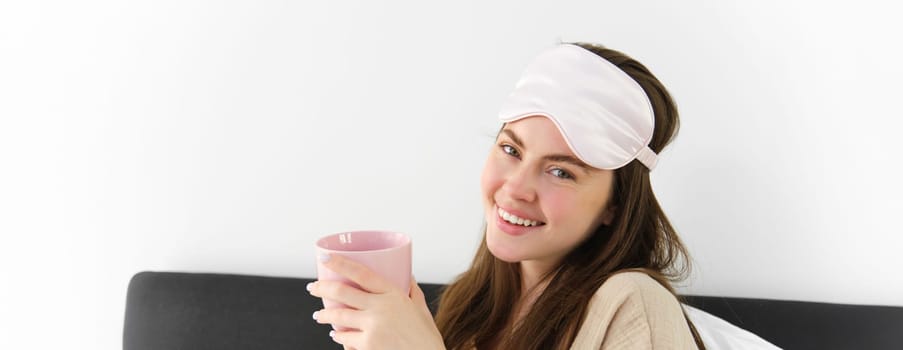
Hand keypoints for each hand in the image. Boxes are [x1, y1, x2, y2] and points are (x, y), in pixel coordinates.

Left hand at [307, 253, 445, 349]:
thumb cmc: (426, 337)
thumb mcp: (421, 308)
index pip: (361, 273)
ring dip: (324, 315)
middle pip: (342, 292)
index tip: (325, 258)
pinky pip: (346, 339)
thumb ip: (412, 291)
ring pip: (338, 317)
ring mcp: (372, 327)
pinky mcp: (368, 346)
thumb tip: (406, 275)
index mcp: (393, 294)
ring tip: (318, 315)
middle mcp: (380, 308)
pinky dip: (339, 337)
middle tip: (312, 287)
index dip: (339, 263)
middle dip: (322, 288)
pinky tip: (335, 335)